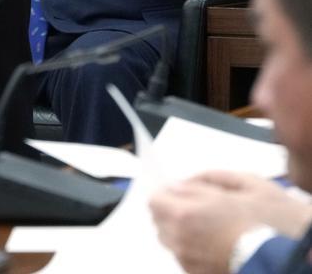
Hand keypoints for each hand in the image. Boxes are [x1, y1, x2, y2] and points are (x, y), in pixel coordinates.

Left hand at [149, 171, 311, 273]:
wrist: (286, 260)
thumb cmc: (268, 221)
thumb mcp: (243, 183)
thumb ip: (207, 179)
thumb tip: (183, 182)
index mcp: (187, 213)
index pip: (154, 199)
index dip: (166, 192)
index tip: (177, 190)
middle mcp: (182, 239)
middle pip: (158, 221)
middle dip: (171, 209)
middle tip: (194, 205)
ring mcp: (189, 261)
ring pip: (170, 241)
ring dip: (179, 229)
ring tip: (207, 225)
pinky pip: (183, 258)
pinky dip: (190, 248)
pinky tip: (212, 242)